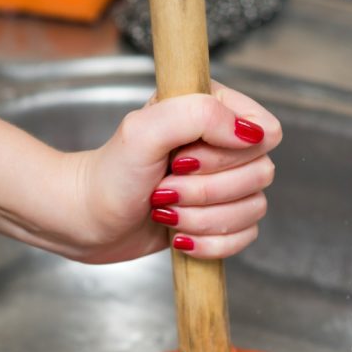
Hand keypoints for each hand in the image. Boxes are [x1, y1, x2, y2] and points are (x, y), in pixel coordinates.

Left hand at [61, 81, 279, 263]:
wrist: (85, 219)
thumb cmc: (108, 174)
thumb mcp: (143, 132)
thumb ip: (198, 114)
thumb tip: (250, 133)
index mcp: (213, 108)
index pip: (265, 130)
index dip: (232, 153)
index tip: (185, 159)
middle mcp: (224, 143)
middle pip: (261, 173)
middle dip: (208, 191)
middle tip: (164, 188)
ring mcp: (224, 183)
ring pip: (254, 208)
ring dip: (205, 219)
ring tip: (165, 212)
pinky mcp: (219, 218)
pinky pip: (245, 236)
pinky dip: (211, 243)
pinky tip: (180, 237)